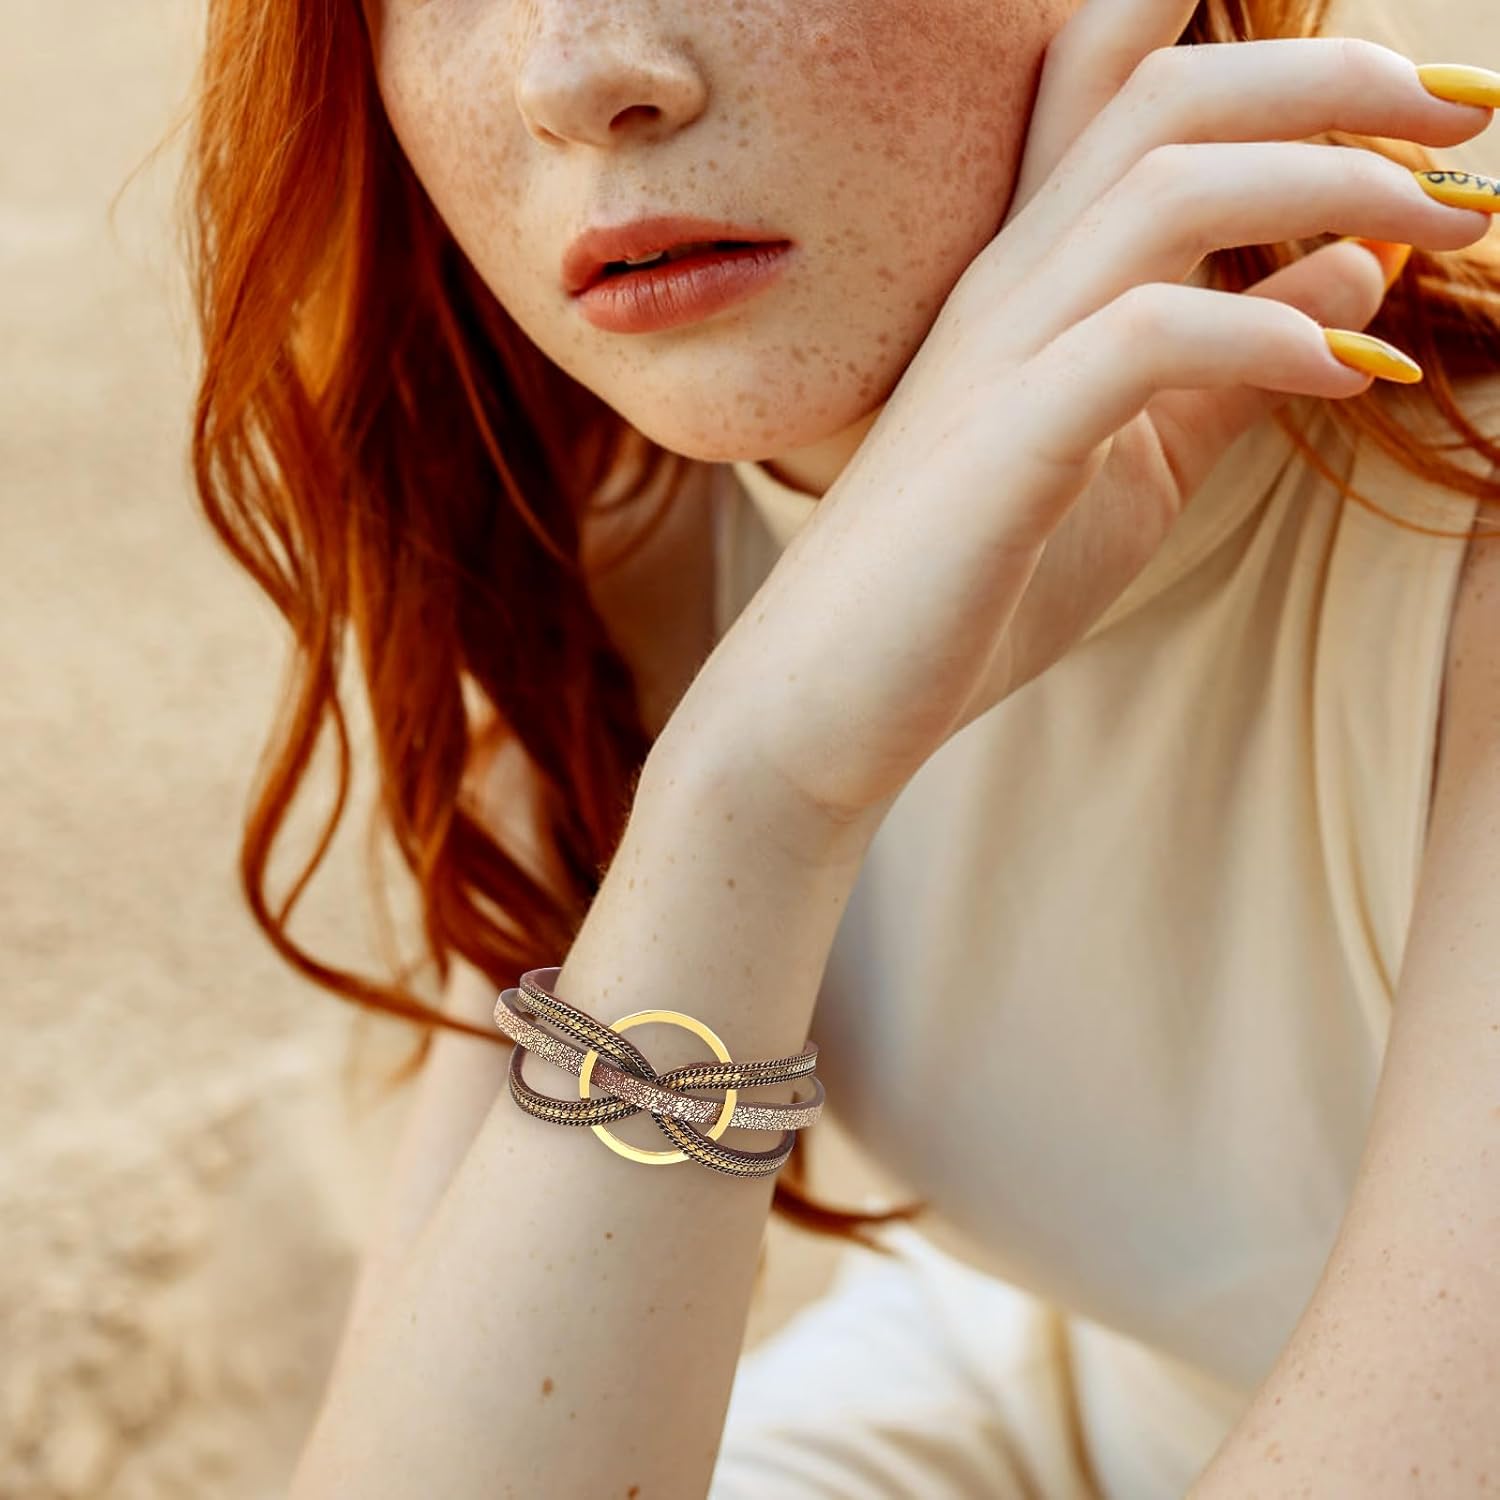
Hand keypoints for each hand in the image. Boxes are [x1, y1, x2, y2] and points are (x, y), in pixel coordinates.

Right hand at [673, 0, 1495, 827]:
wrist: (827, 701)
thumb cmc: (973, 584)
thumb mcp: (1138, 461)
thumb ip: (1233, 361)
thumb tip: (1357, 268)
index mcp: (1030, 276)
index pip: (1109, 81)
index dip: (1257, 44)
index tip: (1399, 93)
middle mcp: (1007, 284)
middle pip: (1168, 96)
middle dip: (1334, 78)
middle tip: (1464, 121)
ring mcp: (997, 358)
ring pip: (1166, 186)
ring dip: (1330, 182)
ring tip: (1446, 227)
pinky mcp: (1003, 445)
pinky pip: (1145, 338)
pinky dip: (1265, 335)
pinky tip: (1353, 376)